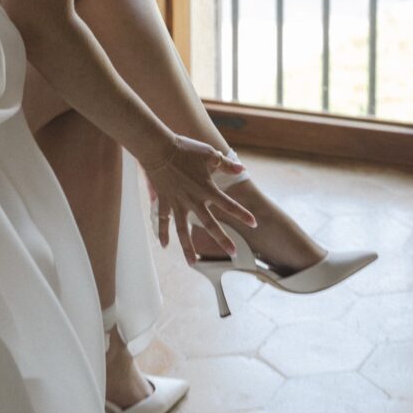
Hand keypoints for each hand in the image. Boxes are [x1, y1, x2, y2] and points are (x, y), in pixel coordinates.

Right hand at [144, 135, 255, 265]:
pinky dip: (162, 233)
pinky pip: (163, 221)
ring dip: (187, 248)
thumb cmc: (185, 149)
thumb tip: (243, 169)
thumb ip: (226, 165)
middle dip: (222, 240)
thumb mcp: (209, 153)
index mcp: (206, 189)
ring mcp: (177, 203)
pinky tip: (165, 246)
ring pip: (183, 231)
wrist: (158, 148)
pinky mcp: (164, 201)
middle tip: (233, 253)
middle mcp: (193, 200)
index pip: (229, 205)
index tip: (254, 224)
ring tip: (192, 264)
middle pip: (210, 225)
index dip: (242, 214)